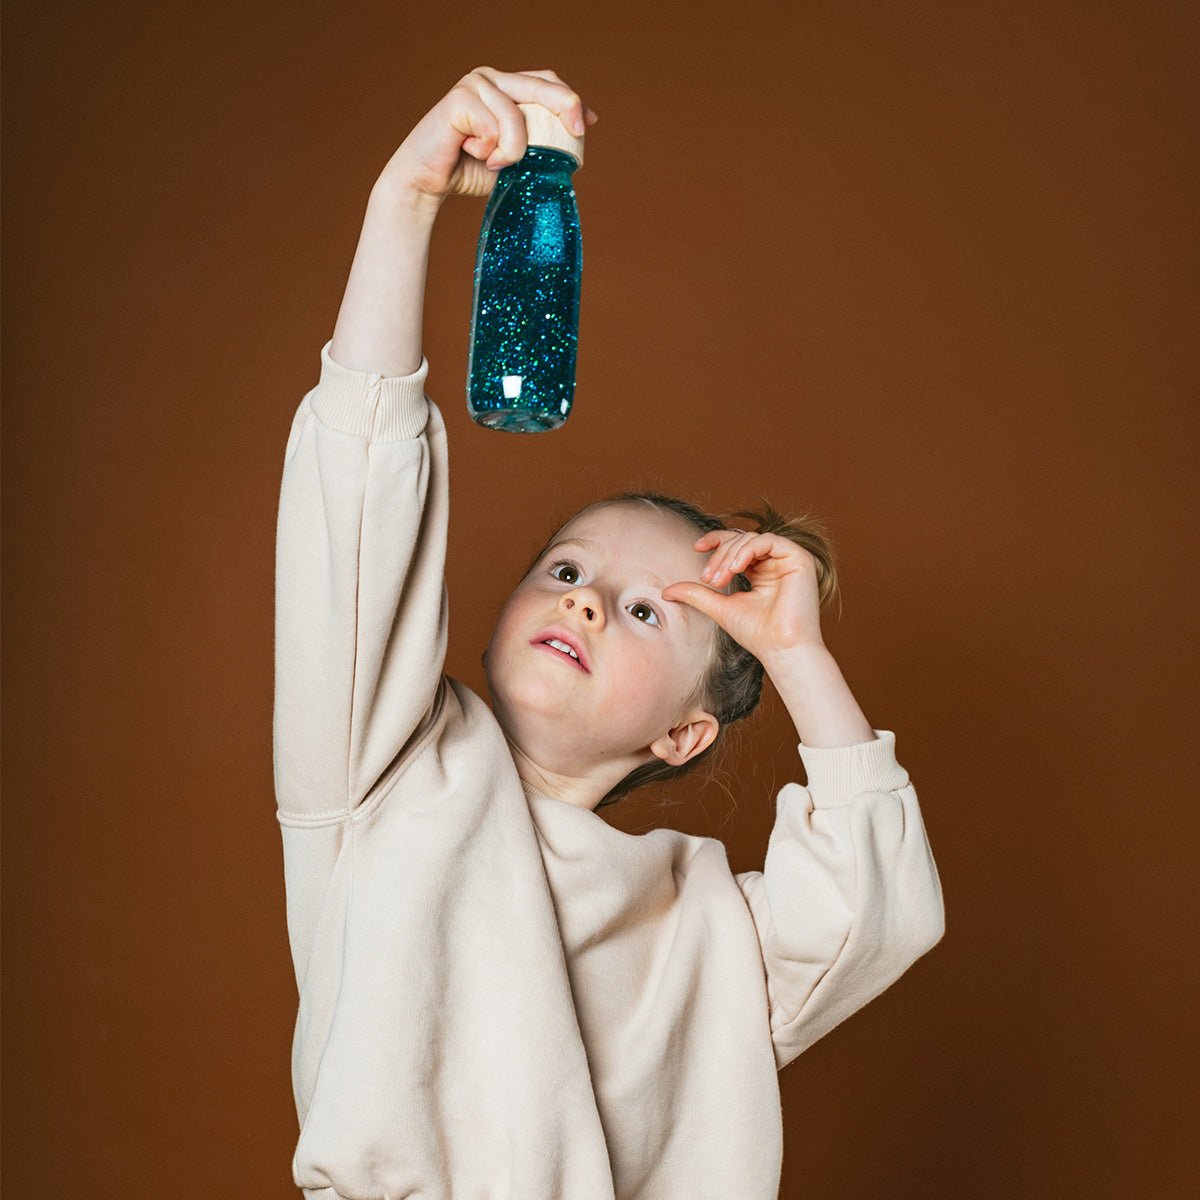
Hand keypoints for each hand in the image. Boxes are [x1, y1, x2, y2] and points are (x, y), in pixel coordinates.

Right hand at [376, 67, 598, 209]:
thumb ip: (538, 143)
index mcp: (505, 88)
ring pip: (518, 117)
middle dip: (566, 107)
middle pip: (541, 85)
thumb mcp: (514, 157)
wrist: (428, 181)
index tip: (588, 124)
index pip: (546, 82)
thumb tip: (576, 136)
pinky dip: (491, 151)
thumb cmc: (470, 170)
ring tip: (495, 163)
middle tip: (578, 132)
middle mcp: (491, 79)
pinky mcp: (459, 98)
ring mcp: (474, 84)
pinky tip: (472, 153)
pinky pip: (495, 128)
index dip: (571, 100)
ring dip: (514, 151)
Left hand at [661, 530, 825, 660]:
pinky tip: (735, 568)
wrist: (780, 649)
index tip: (697, 547)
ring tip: (720, 579)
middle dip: (719, 555)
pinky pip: (769, 540)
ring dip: (729, 554)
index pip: (737, 545)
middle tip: (708, 579)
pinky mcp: (800, 559)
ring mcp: (788, 560)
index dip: (717, 540)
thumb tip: (667, 591)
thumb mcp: (719, 608)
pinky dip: (747, 550)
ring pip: (752, 539)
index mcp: (761, 572)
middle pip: (741, 540)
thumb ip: (696, 594)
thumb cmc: (756, 634)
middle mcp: (775, 564)